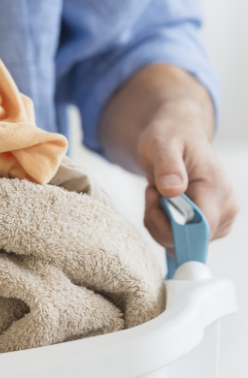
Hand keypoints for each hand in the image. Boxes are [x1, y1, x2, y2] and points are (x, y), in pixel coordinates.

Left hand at [100, 63, 237, 249]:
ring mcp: (219, 218)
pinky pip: (179, 238)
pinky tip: (162, 203)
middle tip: (152, 192)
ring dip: (159, 223)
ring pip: (181, 243)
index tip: (154, 200)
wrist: (176, 134)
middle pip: (188, 240)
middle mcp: (225, 208)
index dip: (171, 228)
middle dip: (160, 223)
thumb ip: (168, 166)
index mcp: (217, 189)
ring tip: (157, 193)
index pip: (200, 229)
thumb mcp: (162, 145)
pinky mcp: (209, 224)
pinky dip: (163, 225)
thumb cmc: (170, 137)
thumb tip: (173, 190)